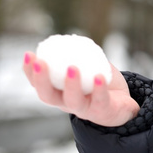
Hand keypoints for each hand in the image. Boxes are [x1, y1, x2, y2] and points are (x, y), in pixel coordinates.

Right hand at [23, 51, 139, 126]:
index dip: (30, 72)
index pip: (40, 84)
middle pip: (48, 96)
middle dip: (42, 80)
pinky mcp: (103, 112)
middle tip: (40, 63)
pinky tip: (99, 76)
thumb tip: (69, 40)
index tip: (29, 54)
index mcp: (60, 93)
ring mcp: (85, 110)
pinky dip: (99, 88)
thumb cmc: (101, 85)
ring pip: (73, 101)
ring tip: (72, 67)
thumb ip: (79, 57)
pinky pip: (100, 100)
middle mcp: (68, 103)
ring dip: (71, 85)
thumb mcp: (88, 69)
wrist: (123, 105)